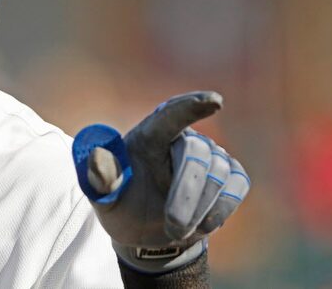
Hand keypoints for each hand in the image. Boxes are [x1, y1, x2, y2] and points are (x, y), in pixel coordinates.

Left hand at [71, 92, 250, 272]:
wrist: (142, 230)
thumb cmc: (121, 203)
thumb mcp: (102, 195)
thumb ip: (100, 176)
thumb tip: (95, 155)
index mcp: (148, 135)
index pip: (170, 114)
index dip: (191, 107)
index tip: (215, 101)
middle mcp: (181, 139)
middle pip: (196, 152)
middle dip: (186, 192)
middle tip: (173, 225)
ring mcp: (209, 156)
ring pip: (219, 173)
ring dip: (198, 209)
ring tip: (175, 229)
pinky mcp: (230, 176)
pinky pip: (236, 186)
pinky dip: (220, 210)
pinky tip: (201, 225)